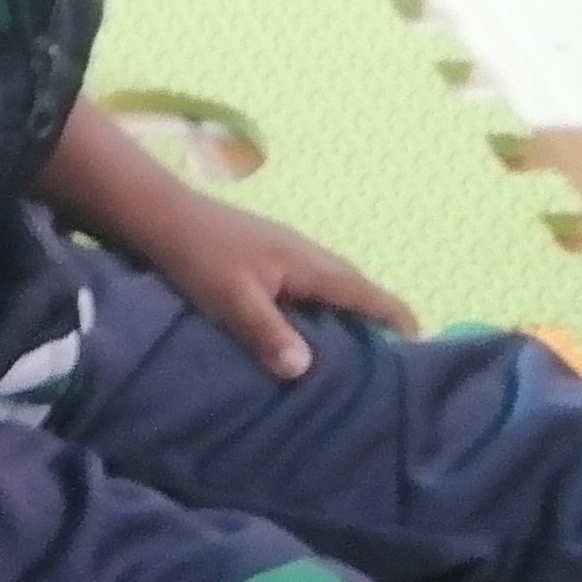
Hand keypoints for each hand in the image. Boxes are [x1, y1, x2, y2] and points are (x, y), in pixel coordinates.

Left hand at [119, 191, 413, 379]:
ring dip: (353, 308)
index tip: (422, 340)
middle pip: (355, 286)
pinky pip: (313, 282)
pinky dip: (326, 303)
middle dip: (380, 315)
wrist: (159, 213)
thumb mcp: (231, 299)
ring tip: (362, 344)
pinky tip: (312, 323)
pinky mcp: (268, 253)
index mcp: (306, 264)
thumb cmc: (197, 255)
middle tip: (397, 353)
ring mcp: (286, 250)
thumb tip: (306, 368)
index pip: (363, 292)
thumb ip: (267, 332)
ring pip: (333, 282)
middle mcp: (305, 253)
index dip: (393, 315)